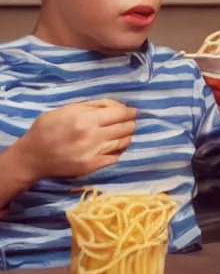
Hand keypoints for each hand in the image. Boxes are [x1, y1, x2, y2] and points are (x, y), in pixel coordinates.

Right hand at [9, 99, 136, 179]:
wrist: (32, 157)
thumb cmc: (46, 129)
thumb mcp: (66, 110)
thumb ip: (92, 106)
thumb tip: (117, 106)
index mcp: (85, 119)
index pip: (120, 113)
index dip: (129, 112)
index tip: (132, 112)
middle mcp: (93, 136)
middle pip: (126, 127)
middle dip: (130, 123)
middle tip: (128, 122)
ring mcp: (94, 153)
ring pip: (124, 142)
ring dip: (126, 136)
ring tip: (122, 133)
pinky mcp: (93, 166)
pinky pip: (116, 157)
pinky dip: (118, 150)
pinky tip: (113, 146)